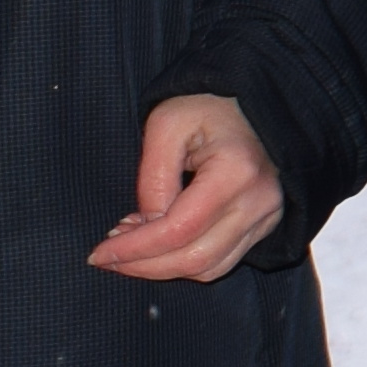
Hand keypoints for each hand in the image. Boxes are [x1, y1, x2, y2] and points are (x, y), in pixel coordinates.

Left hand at [96, 90, 287, 279]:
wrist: (250, 99)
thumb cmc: (205, 104)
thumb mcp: (165, 126)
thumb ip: (152, 180)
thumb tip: (144, 228)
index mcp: (236, 172)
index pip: (179, 230)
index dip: (135, 249)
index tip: (99, 254)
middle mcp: (260, 201)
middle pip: (195, 259)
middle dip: (144, 266)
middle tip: (109, 258)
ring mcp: (268, 216)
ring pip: (210, 268)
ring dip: (164, 268)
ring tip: (132, 248)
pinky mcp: (265, 223)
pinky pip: (223, 260)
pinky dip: (186, 261)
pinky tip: (161, 245)